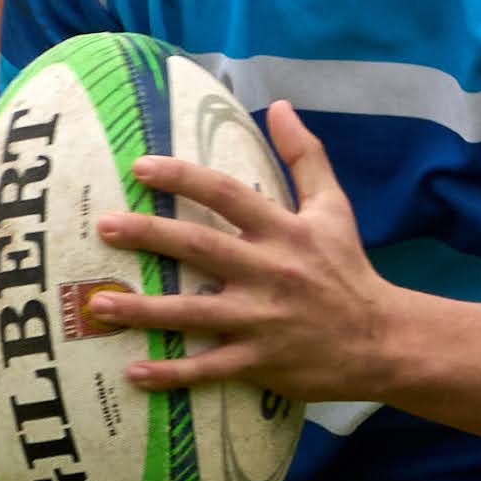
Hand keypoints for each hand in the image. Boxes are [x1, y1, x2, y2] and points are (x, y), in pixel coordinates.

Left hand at [88, 106, 401, 401]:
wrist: (383, 341)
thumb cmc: (349, 270)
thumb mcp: (333, 208)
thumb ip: (305, 156)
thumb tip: (279, 106)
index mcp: (283, 231)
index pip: (226, 194)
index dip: (182, 177)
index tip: (140, 167)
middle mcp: (269, 272)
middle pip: (200, 247)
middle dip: (149, 235)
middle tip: (103, 226)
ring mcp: (262, 321)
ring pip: (192, 314)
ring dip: (143, 310)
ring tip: (98, 304)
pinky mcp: (261, 362)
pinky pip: (207, 369)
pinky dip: (171, 374)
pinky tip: (133, 372)